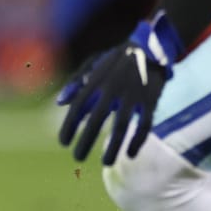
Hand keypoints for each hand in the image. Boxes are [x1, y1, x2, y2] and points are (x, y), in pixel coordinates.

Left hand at [56, 13, 183, 165]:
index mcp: (95, 81)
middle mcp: (112, 89)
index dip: (69, 126)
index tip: (63, 143)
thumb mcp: (91, 64)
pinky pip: (144, 124)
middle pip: (96, 120)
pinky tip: (130, 154)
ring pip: (121, 126)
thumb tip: (60, 104)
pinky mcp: (150, 100)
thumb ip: (74, 82)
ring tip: (105, 163)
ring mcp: (132, 95)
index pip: (77, 108)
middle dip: (85, 141)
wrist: (148, 48)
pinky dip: (138, 141)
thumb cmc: (114, 59)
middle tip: (77, 158)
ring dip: (113, 147)